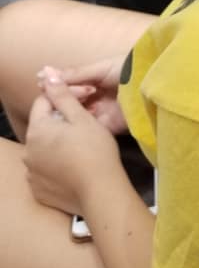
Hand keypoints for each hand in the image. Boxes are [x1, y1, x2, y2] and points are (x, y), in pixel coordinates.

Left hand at [24, 74, 121, 215]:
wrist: (100, 192)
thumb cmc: (94, 149)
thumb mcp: (81, 117)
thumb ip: (62, 95)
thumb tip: (47, 75)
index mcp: (37, 130)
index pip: (43, 102)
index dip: (63, 97)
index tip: (85, 100)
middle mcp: (27, 152)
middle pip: (42, 127)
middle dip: (60, 121)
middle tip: (85, 123)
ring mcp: (31, 175)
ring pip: (43, 149)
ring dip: (57, 144)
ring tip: (80, 146)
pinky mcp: (38, 192)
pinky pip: (44, 171)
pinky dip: (56, 166)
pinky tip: (73, 167)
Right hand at [38, 54, 128, 134]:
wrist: (153, 83)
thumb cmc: (129, 69)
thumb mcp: (100, 68)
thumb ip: (74, 74)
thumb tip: (44, 73)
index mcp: (96, 81)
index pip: (71, 88)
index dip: (58, 89)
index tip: (44, 88)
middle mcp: (98, 98)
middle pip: (73, 104)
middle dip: (63, 102)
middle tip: (53, 101)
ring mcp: (104, 114)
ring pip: (78, 118)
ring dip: (70, 114)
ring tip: (60, 110)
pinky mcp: (110, 128)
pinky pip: (90, 130)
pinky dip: (80, 127)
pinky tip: (70, 123)